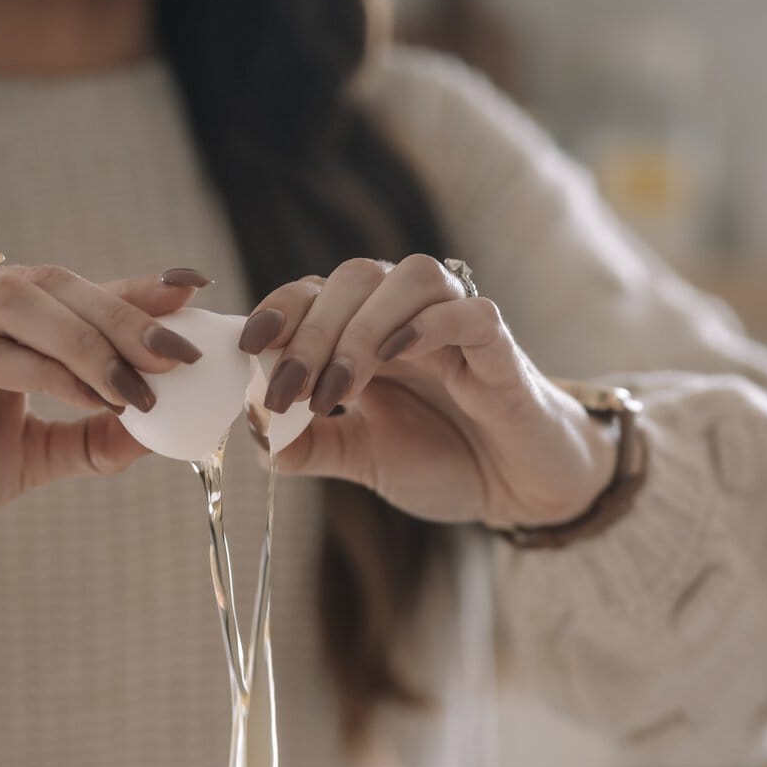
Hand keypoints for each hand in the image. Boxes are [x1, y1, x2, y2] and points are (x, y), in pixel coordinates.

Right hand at [0, 264, 211, 568]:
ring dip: (92, 340)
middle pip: (50, 282)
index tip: (195, 289)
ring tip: (144, 385)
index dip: (131, 286)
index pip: (64, 286)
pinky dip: (50, 375)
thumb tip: (158, 432)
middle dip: (125, 315)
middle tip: (183, 353)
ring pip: (19, 304)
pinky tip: (95, 402)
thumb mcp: (24, 457)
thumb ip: (86, 439)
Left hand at [241, 257, 615, 528]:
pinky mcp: (501, 347)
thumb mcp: (363, 458)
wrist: (518, 487)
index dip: (279, 309)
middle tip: (290, 392)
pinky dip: (430, 325)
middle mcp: (409, 315)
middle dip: (311, 333)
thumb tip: (254, 436)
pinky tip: (398, 356)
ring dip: (363, 328)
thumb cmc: (445, 459)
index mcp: (369, 332)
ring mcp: (457, 324)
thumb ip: (309, 445)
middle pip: (354, 279)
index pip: (316, 292)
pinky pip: (470, 312)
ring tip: (339, 390)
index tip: (248, 348)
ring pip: (408, 279)